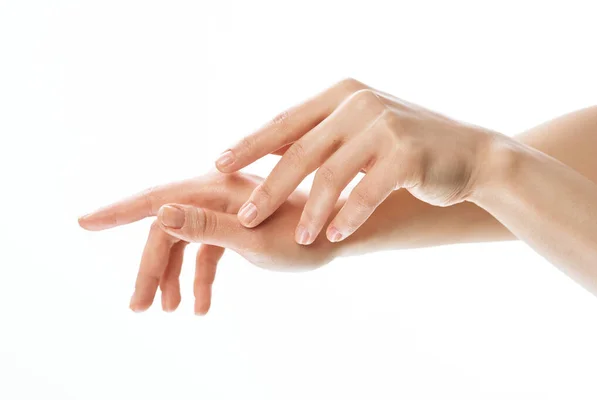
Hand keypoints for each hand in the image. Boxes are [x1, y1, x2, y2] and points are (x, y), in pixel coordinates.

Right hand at [78, 172, 338, 313]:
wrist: (337, 233)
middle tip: (137, 307)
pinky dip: (201, 277)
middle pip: (167, 231)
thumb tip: (159, 215)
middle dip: (151, 269)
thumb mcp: (254, 238)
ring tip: (170, 311)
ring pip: (184, 244)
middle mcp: (215, 193)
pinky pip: (206, 252)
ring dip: (174, 277)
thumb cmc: (303, 235)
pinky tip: (201, 306)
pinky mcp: (235, 226)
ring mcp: (224, 210)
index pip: (156, 200)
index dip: (117, 212)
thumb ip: (206, 226)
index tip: (83, 222)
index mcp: (216, 188)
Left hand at [215, 78, 498, 244]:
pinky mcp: (407, 152)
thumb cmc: (404, 147)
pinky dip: (348, 215)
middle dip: (270, 188)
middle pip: (301, 151)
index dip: (250, 144)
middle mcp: (358, 104)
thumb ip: (320, 136)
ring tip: (299, 240)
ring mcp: (384, 125)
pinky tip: (333, 235)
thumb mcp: (359, 132)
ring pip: (331, 174)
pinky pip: (367, 190)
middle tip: (245, 217)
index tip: (218, 164)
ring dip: (312, 211)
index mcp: (340, 96)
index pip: (285, 122)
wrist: (469, 152)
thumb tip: (268, 154)